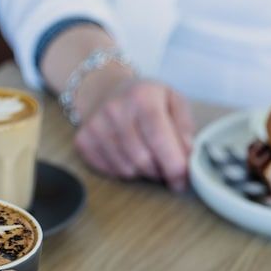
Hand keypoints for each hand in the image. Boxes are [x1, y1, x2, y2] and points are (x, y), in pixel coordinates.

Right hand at [73, 65, 192, 189]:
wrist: (104, 89)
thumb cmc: (145, 97)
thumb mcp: (172, 99)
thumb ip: (184, 126)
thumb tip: (187, 154)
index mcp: (142, 97)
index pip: (160, 139)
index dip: (174, 166)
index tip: (183, 181)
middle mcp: (115, 110)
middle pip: (143, 160)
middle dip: (160, 171)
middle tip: (165, 166)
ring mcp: (95, 126)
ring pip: (127, 170)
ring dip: (142, 172)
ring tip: (146, 156)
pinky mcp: (83, 141)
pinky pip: (109, 172)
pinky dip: (123, 170)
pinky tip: (126, 154)